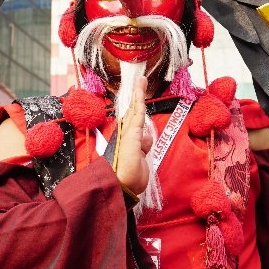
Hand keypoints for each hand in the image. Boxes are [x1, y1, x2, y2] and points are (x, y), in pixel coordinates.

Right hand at [115, 76, 153, 195]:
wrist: (122, 187)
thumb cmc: (130, 180)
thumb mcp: (141, 163)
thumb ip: (143, 148)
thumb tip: (147, 137)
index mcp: (128, 143)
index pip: (133, 123)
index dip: (136, 109)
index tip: (138, 98)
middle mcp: (125, 136)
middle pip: (132, 113)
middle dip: (136, 97)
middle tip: (140, 82)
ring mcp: (127, 134)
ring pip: (134, 110)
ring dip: (138, 94)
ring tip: (141, 80)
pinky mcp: (131, 132)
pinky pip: (137, 113)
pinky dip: (139, 99)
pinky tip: (140, 87)